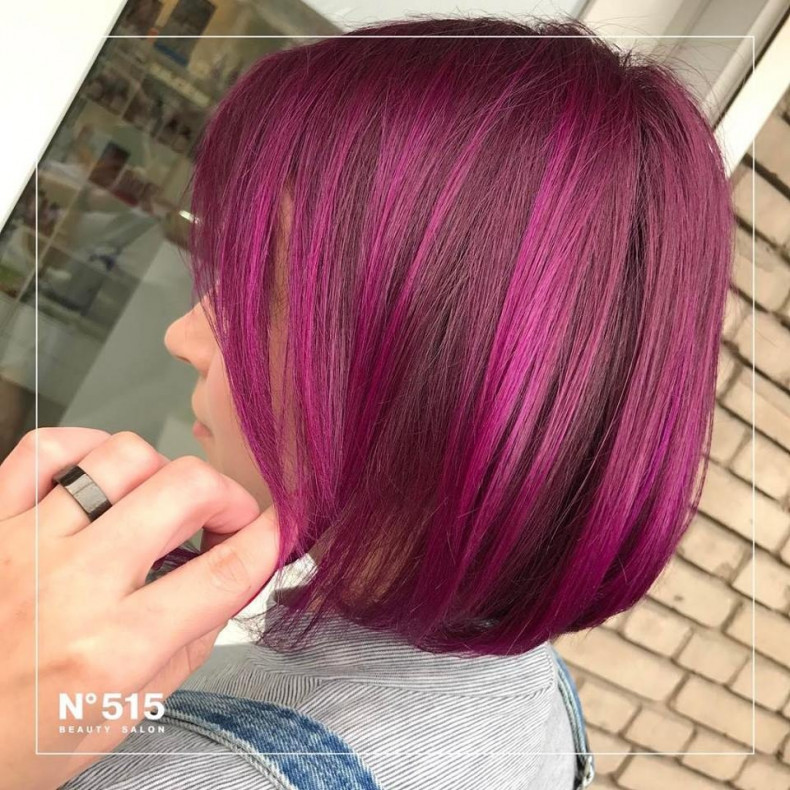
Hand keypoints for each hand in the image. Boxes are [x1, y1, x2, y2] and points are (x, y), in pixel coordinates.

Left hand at [0, 428, 279, 789]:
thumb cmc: (24, 737)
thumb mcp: (125, 712)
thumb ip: (187, 642)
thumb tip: (232, 577)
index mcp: (115, 649)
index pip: (226, 571)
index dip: (271, 538)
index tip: (280, 526)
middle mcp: (75, 587)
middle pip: (186, 491)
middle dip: (228, 495)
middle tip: (225, 516)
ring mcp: (27, 545)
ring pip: (124, 456)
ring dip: (162, 473)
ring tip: (159, 500)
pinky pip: (46, 449)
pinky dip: (88, 447)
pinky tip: (102, 475)